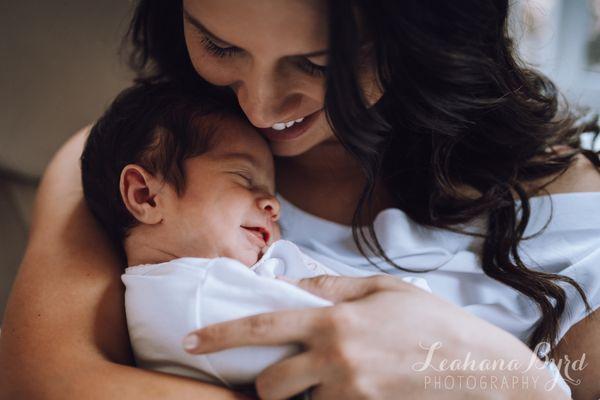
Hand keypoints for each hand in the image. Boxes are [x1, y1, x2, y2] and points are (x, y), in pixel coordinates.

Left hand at [183, 275, 568, 399]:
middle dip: (266, 385)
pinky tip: (353, 388)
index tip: (190, 342)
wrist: (477, 368)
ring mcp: (348, 392)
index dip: (220, 335)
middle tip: (281, 377)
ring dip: (302, 396)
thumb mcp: (382, 288)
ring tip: (329, 381)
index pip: (261, 326)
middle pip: (270, 383)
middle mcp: (333, 359)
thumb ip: (332, 286)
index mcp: (333, 320)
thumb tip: (293, 284)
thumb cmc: (431, 321)